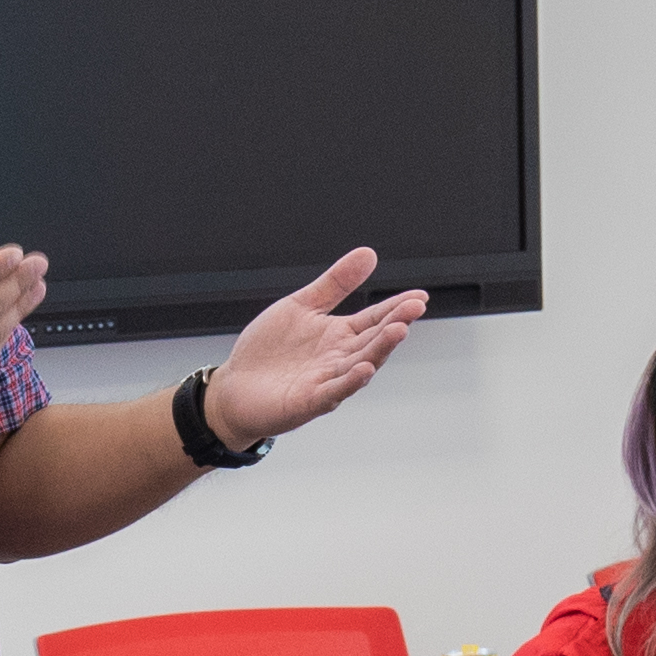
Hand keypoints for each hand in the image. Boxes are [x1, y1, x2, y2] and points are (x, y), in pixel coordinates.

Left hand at [194, 247, 431, 452]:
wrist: (235, 387)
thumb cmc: (269, 350)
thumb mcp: (301, 306)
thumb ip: (335, 283)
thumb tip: (368, 253)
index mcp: (339, 336)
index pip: (375, 319)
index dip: (397, 308)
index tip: (420, 296)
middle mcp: (339, 359)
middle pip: (373, 341)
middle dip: (395, 324)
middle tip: (414, 308)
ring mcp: (326, 381)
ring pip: (360, 365)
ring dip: (379, 350)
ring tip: (397, 331)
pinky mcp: (308, 401)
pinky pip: (333, 392)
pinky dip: (349, 383)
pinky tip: (364, 370)